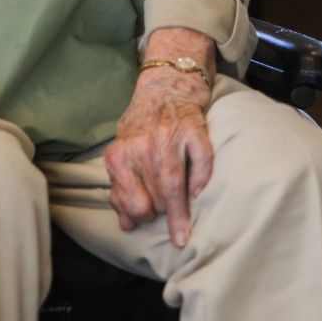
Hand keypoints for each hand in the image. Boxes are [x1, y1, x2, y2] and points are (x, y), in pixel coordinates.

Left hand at [104, 29, 217, 248]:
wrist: (165, 88)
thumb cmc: (141, 127)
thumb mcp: (123, 153)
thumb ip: (122, 187)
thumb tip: (127, 223)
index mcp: (119, 155)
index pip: (132, 201)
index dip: (141, 216)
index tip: (149, 223)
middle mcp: (141, 147)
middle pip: (154, 197)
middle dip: (160, 213)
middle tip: (166, 216)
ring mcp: (168, 139)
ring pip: (173, 186)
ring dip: (179, 212)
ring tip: (183, 232)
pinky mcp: (193, 130)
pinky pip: (201, 161)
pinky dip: (200, 178)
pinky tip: (198, 191)